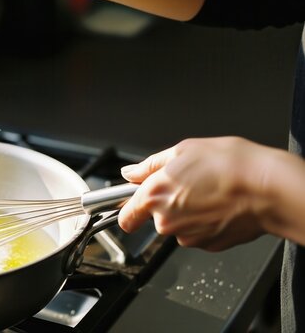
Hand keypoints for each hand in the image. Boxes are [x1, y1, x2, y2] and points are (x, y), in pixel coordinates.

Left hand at [118, 137, 278, 250]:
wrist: (269, 188)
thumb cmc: (231, 165)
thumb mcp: (184, 150)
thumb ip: (150, 165)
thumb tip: (131, 172)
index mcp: (154, 195)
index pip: (125, 217)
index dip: (128, 211)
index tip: (131, 208)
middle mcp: (166, 220)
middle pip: (156, 218)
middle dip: (169, 204)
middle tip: (190, 185)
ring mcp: (187, 236)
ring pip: (179, 227)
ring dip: (188, 213)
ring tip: (210, 193)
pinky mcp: (208, 245)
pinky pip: (199, 234)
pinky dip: (206, 223)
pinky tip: (220, 206)